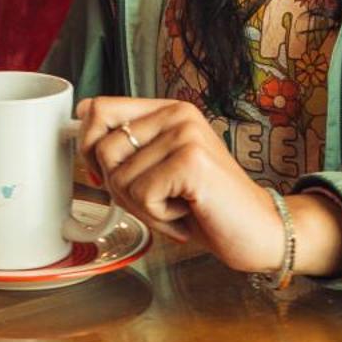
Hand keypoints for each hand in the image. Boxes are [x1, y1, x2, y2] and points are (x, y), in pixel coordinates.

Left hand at [76, 96, 341, 277]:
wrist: (260, 232)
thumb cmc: (207, 206)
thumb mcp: (161, 168)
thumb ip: (129, 142)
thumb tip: (81, 114)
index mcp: (167, 109)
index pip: (98, 110)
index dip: (90, 149)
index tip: (116, 176)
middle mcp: (177, 113)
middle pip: (102, 148)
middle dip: (120, 188)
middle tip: (157, 201)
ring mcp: (185, 134)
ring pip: (119, 177)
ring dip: (142, 208)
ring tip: (177, 208)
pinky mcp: (191, 161)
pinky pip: (141, 196)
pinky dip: (159, 219)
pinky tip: (188, 215)